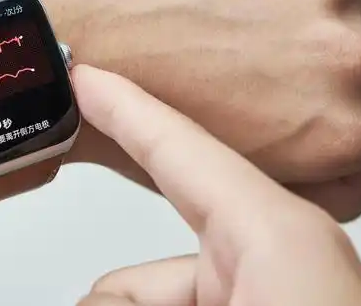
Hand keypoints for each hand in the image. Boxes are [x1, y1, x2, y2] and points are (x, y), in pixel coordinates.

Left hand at [23, 0, 360, 220]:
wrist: (71, 46)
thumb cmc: (139, 119)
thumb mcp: (243, 178)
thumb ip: (326, 176)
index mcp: (343, 128)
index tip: (342, 90)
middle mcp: (346, 53)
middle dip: (345, 50)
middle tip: (279, 50)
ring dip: (304, 0)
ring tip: (232, 15)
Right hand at [73, 65, 360, 305]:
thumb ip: (136, 301)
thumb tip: (91, 297)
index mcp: (276, 239)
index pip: (180, 147)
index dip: (123, 106)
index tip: (83, 76)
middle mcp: (274, 265)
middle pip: (142, 276)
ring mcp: (269, 299)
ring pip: (159, 304)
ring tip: (125, 303)